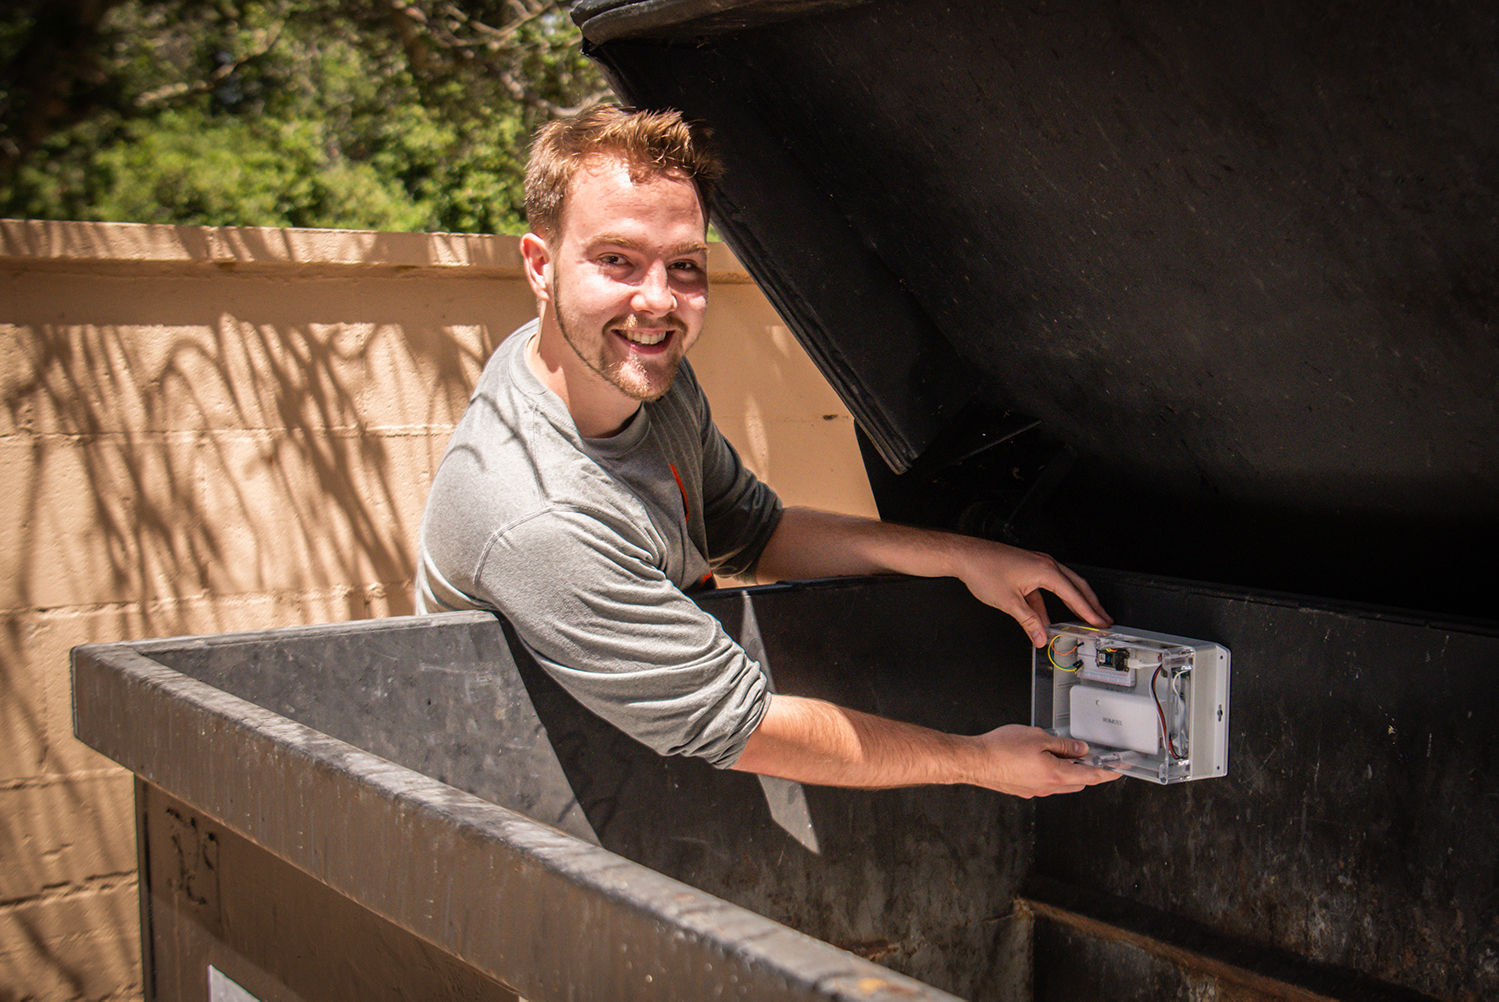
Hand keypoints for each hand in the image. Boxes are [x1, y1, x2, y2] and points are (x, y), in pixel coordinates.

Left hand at [951, 538, 1110, 646]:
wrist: (966, 556)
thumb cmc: (984, 569)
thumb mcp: (1009, 602)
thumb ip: (1029, 622)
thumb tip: (1041, 636)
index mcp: (1045, 570)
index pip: (1075, 595)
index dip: (1089, 612)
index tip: (1100, 623)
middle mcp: (1044, 564)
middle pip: (1076, 586)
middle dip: (1091, 604)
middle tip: (1103, 619)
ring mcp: (1036, 565)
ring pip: (1062, 586)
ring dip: (1073, 602)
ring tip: (1083, 618)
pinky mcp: (1027, 568)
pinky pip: (1045, 587)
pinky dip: (1050, 602)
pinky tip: (1047, 618)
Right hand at [967, 724, 1123, 797]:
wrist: (975, 761)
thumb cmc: (1001, 749)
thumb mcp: (1038, 737)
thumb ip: (1063, 744)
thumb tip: (1080, 749)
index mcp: (1056, 774)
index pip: (1091, 775)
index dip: (1108, 772)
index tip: (1119, 769)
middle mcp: (1048, 787)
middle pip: (1079, 781)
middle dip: (1088, 770)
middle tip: (1090, 755)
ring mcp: (1035, 791)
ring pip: (1062, 784)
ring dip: (1069, 772)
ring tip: (1062, 753)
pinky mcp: (1024, 790)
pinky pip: (1046, 784)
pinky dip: (1052, 774)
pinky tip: (1042, 760)